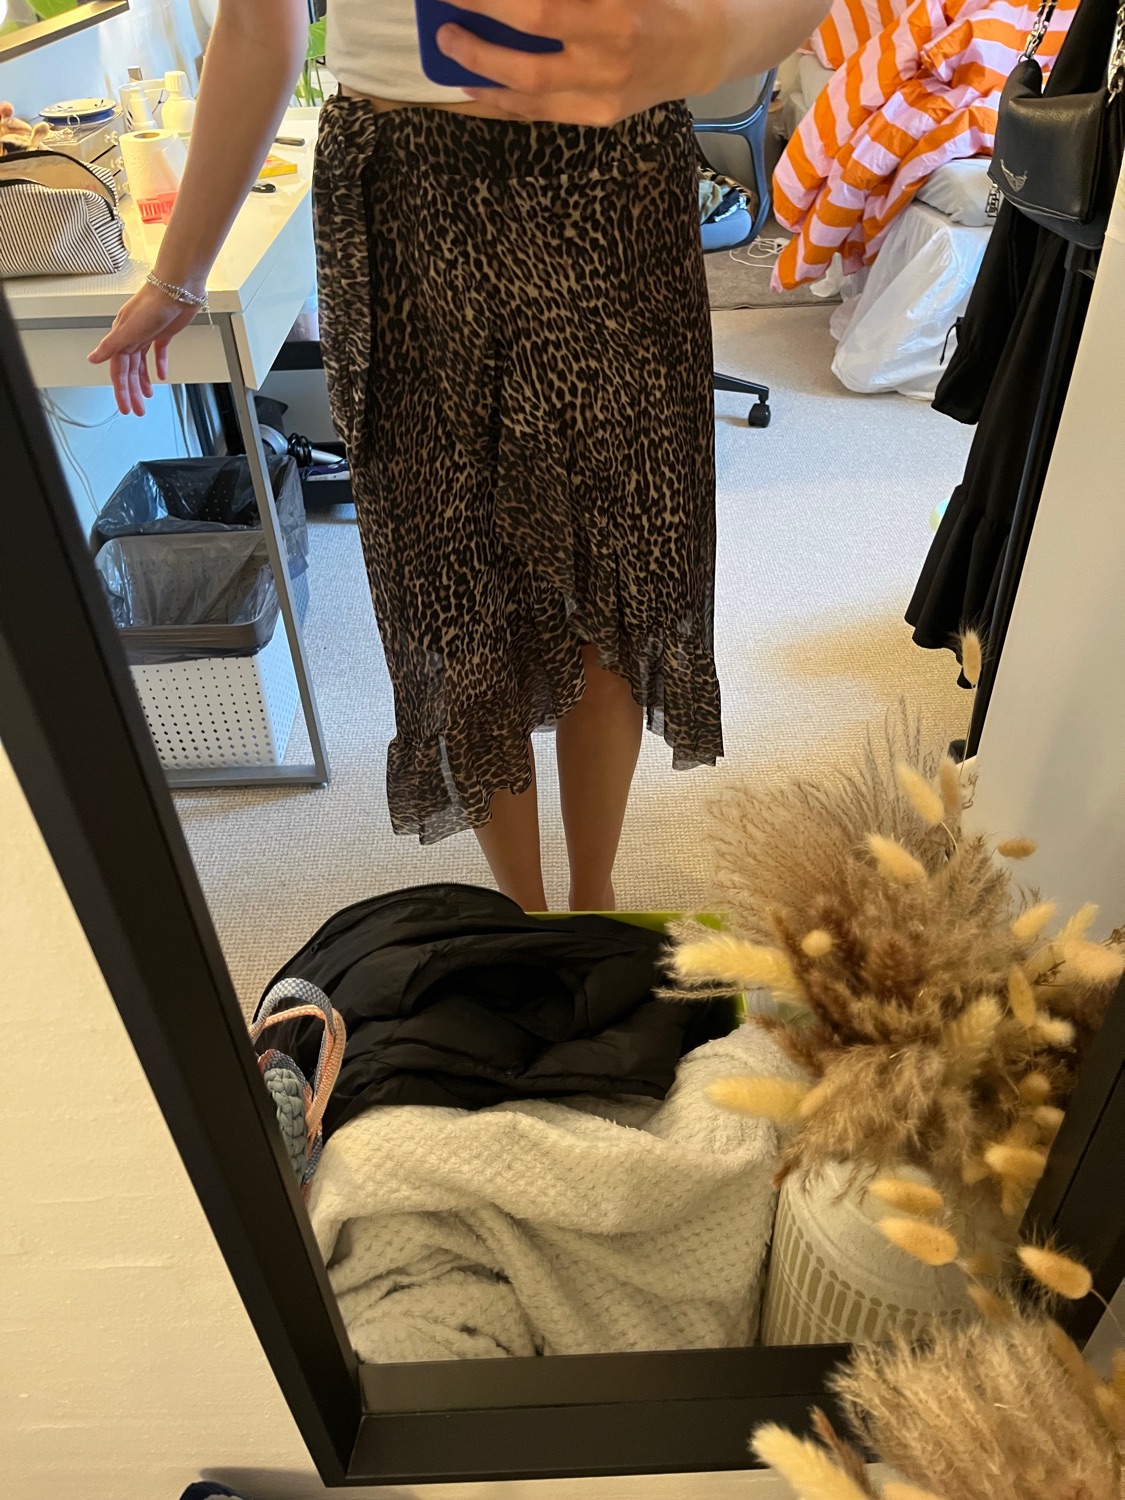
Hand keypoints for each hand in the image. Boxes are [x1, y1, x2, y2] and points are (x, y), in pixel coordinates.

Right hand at [87, 282, 200, 415]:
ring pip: (142, 365)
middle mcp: (132, 337)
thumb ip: (111, 346)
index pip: (119, 371)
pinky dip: (159, 365)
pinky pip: (158, 353)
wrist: (177, 289)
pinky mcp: (163, 334)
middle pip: (129, 371)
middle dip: (132, 392)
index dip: (121, 391)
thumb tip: (93, 359)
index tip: (124, 406)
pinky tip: (162, 376)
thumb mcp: (127, 329)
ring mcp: (147, 336)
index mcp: (121, 338)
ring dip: (143, 382)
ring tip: (147, 398)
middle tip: (137, 409)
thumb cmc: (153, 303)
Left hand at [436, 0, 725, 124]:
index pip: (540, 10)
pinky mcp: (601, 115)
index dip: (493, 3)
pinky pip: (543, 112)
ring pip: (531, 93)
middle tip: (444, 22)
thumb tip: (512, 1)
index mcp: (615, 12)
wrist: (702, 44)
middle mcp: (610, 55)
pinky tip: (478, 84)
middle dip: (480, 39)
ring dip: (482, 73)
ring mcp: (605, 92)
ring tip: (451, 50)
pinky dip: (505, 99)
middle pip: (530, 54)